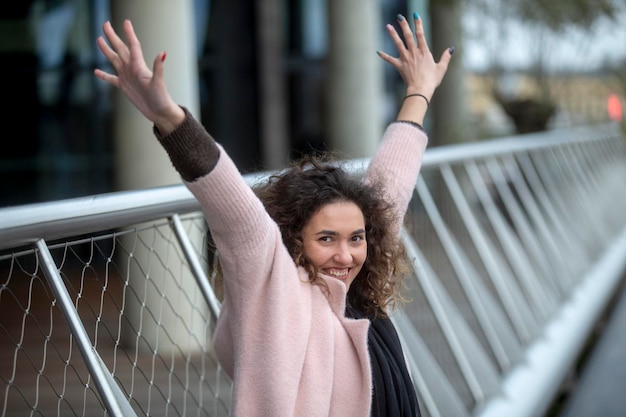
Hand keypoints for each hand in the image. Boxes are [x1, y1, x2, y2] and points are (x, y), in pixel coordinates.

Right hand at [94, 19, 184, 133]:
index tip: (126, 22)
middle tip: (105, 24)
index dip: (129, 34)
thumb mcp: (158, 82)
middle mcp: (132, 69)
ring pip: (114, 60)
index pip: (133, 46)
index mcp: (139, 66)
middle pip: (120, 49)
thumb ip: (158, 67)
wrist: (160, 112)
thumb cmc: (161, 98)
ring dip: (107, 50)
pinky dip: (104, 75)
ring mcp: (127, 77)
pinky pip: (111, 79)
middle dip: (112, 36)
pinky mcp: (124, 87)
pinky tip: (96, 71)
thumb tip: (162, 53)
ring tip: (99, 39)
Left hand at [377, 13, 451, 101]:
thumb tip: (451, 49)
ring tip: (388, 26)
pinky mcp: (400, 66)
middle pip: (408, 36)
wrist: (420, 90)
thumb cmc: (432, 80)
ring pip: (398, 44)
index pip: (420, 34)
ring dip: (393, 34)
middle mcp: (414, 53)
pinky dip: (384, 56)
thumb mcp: (441, 68)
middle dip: (403, 25)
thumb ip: (446, 57)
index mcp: (424, 52)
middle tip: (399, 17)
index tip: (415, 15)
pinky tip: (378, 51)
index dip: (418, 23)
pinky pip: (390, 60)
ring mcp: (406, 59)